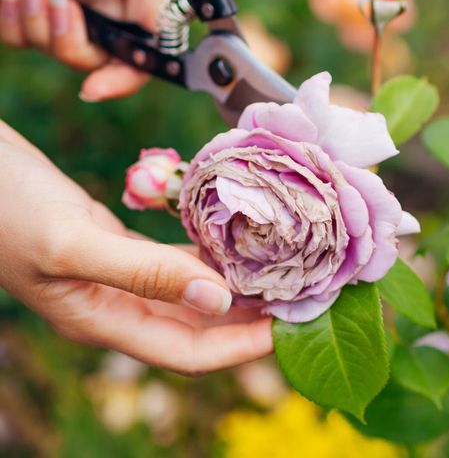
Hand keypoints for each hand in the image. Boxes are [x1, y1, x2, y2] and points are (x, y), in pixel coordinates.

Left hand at [0, 0, 164, 100]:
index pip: (155, 39)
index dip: (134, 72)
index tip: (96, 85)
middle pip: (104, 53)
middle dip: (73, 48)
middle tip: (51, 2)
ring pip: (64, 43)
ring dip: (37, 33)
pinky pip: (27, 22)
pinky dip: (11, 26)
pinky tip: (4, 2)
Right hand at [0, 121, 272, 374]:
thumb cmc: (5, 207)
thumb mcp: (70, 242)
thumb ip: (142, 272)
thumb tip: (218, 299)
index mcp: (104, 321)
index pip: (191, 352)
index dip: (245, 347)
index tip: (296, 325)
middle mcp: (119, 306)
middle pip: (201, 328)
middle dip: (254, 319)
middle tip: (308, 294)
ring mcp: (119, 276)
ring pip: (193, 291)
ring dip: (238, 283)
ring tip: (289, 267)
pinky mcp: (119, 245)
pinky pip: (177, 257)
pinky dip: (211, 251)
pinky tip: (242, 235)